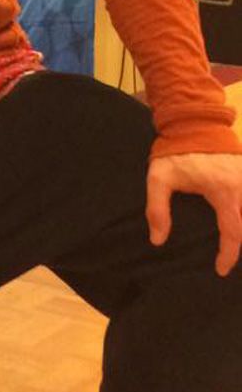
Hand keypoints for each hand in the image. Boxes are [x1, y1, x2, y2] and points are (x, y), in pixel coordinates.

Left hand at [147, 152, 241, 275]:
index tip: (220, 269)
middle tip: (228, 260)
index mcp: (224, 191)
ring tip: (233, 244)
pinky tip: (238, 222)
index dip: (229, 254)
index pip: (234, 231)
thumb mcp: (159, 179)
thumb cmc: (176, 151)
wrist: (193, 122)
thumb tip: (158, 240)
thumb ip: (157, 209)